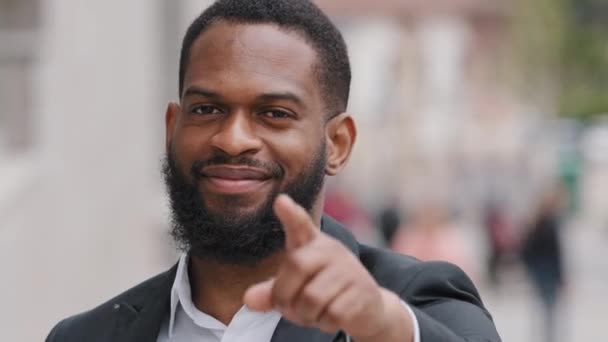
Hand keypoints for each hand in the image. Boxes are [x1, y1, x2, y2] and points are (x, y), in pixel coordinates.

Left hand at [243, 195, 412, 340]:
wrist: (369, 307)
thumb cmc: (323, 292)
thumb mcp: (295, 289)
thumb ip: (271, 291)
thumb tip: (249, 300)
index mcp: (312, 245)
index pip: (300, 225)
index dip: (291, 214)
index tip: (281, 201)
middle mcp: (332, 251)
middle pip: (296, 265)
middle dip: (285, 295)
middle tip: (288, 307)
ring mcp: (350, 270)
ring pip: (312, 298)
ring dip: (305, 316)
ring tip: (311, 314)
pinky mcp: (363, 292)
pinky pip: (332, 315)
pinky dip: (324, 324)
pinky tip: (329, 318)